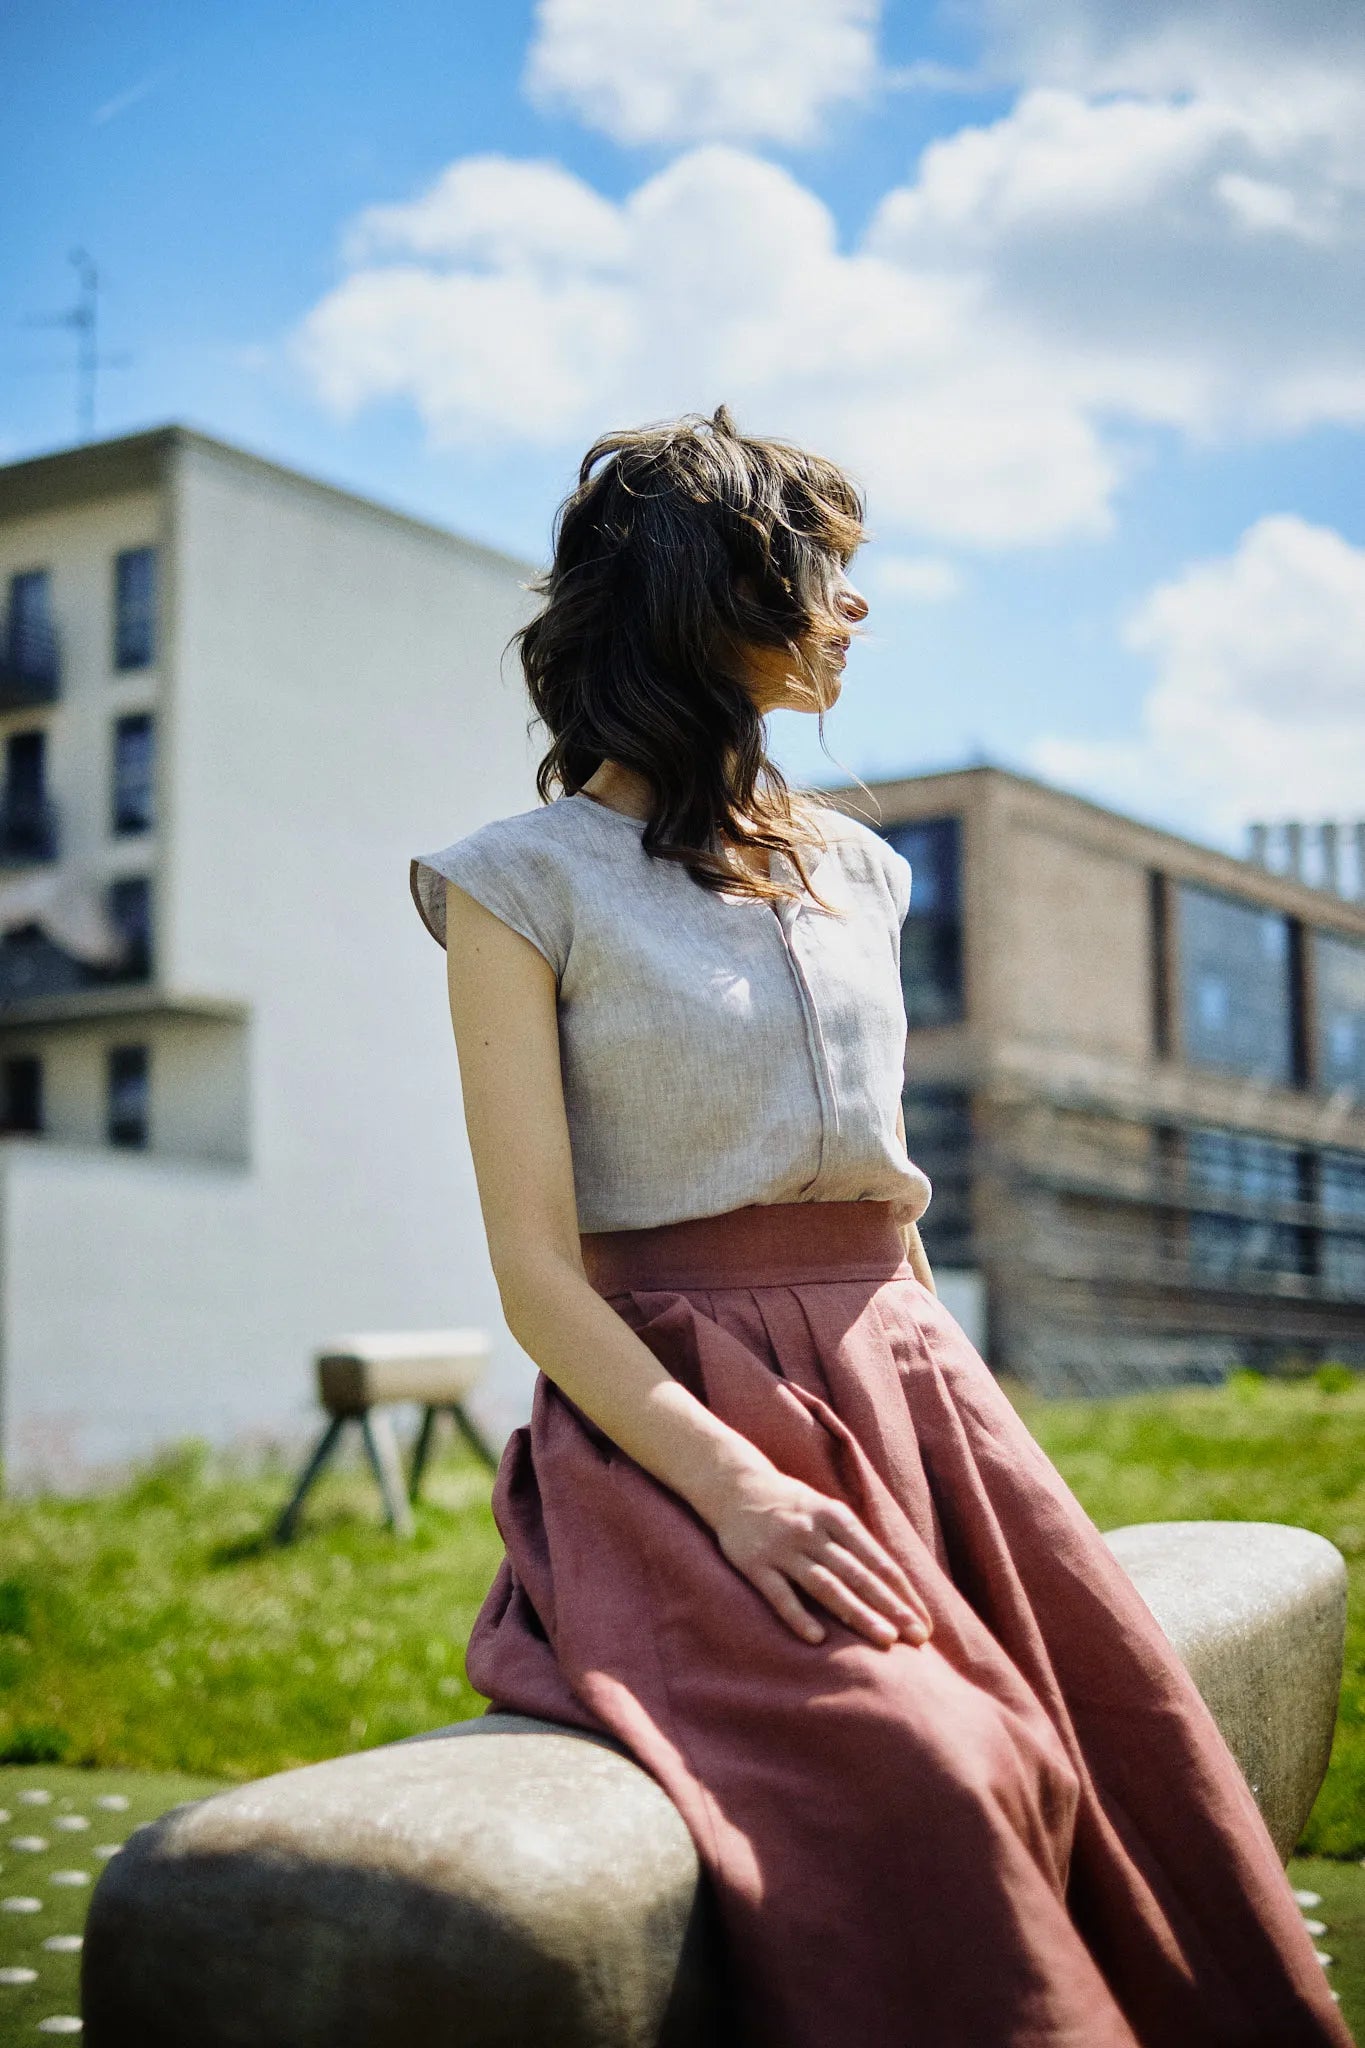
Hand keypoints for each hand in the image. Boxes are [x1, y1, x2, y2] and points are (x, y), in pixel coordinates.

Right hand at [708, 1458, 932, 1649]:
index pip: (878, 1560)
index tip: (924, 1621)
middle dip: (890, 1606)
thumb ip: (854, 1542)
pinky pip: (779, 1594)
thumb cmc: (792, 1504)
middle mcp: (812, 1532)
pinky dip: (798, 1615)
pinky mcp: (754, 1564)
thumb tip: (892, 1581)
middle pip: (858, 1574)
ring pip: (826, 1585)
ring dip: (857, 1613)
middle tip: (916, 1636)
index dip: (903, 1592)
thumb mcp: (827, 1510)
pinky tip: (817, 1638)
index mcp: (836, 1517)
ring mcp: (783, 1548)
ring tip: (884, 1639)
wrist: (735, 1484)